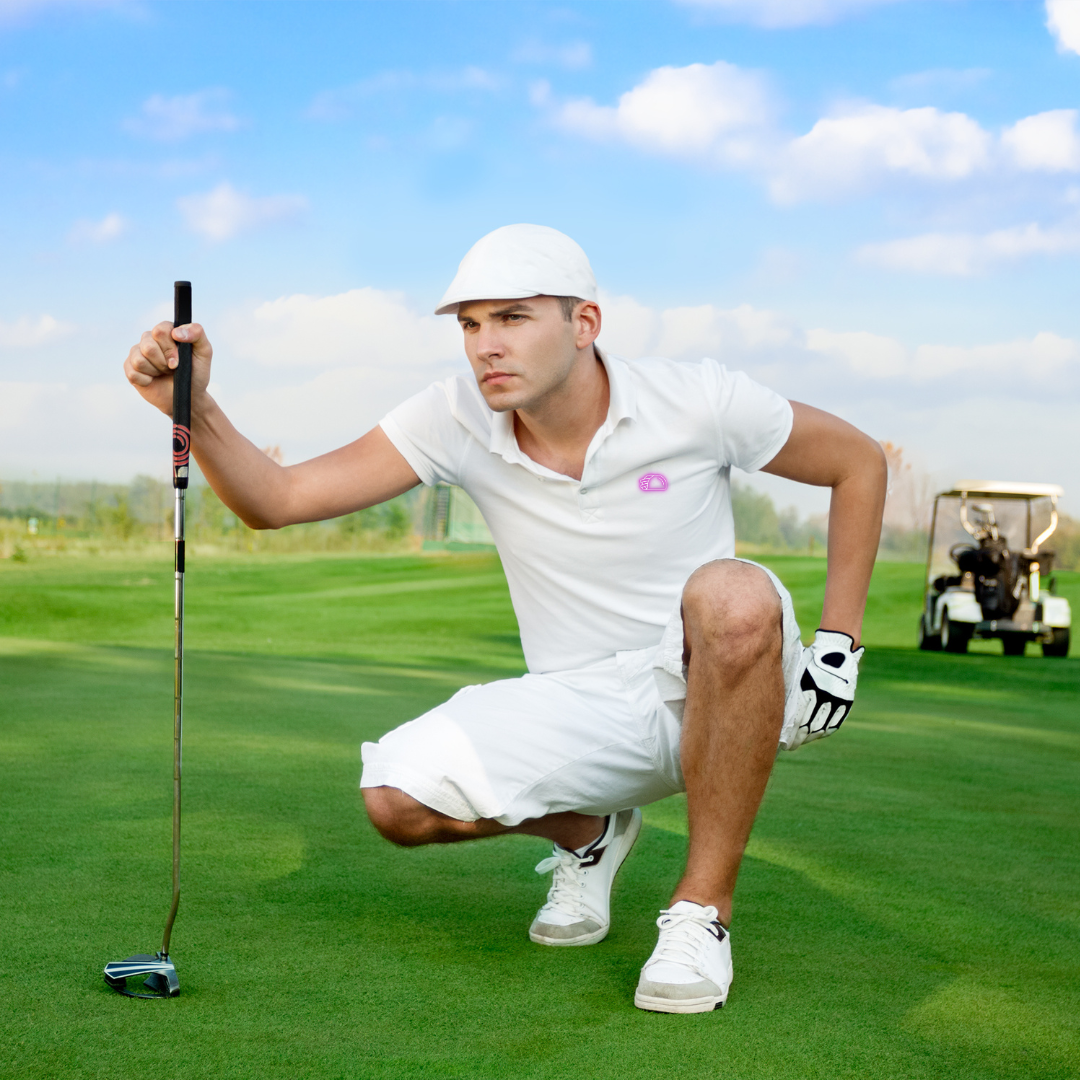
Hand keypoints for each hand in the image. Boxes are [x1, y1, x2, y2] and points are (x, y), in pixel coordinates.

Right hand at [123, 321, 212, 417]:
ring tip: (163, 373)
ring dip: (156, 371)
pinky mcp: (130, 368)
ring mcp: (137, 352)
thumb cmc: (196, 373)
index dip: (170, 348)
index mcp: (166, 331)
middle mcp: (150, 338)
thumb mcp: (204, 352)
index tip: (178, 360)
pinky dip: (147, 380)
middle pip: (148, 346)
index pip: (160, 330)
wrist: (188, 396)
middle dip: (164, 362)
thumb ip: (197, 333)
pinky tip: (153, 380)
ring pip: (139, 360)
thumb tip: (176, 332)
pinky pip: (133, 373)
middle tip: (172, 368)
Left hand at [781, 629, 862, 750]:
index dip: (788, 732)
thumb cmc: (809, 658)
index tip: (781, 740)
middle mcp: (823, 698)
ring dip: (810, 736)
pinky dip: (824, 730)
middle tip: (788, 745)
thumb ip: (787, 687)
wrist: (836, 649)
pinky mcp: (846, 703)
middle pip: (809, 727)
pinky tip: (816, 734)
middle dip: (797, 738)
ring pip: (822, 727)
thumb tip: (772, 703)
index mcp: (808, 690)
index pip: (797, 719)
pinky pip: (834, 723)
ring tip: (800, 741)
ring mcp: (836, 702)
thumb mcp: (796, 670)